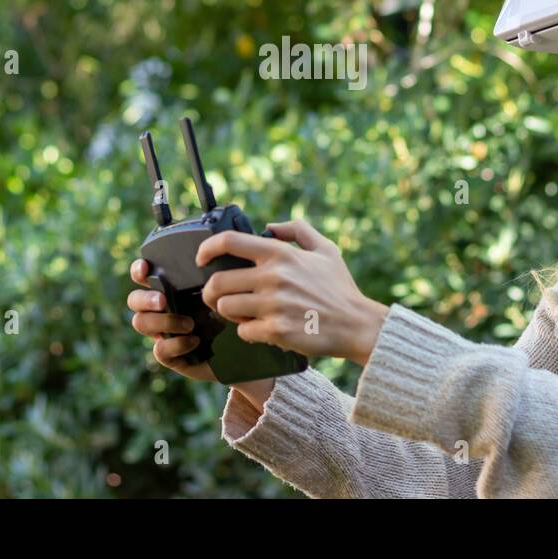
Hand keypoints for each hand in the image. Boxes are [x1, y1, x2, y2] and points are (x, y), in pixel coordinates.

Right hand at [127, 258, 216, 381]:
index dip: (138, 270)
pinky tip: (195, 341)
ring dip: (164, 321)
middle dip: (145, 299)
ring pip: (140, 323)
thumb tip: (207, 260)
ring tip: (190, 324)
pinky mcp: (169, 355)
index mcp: (168, 289)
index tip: (146, 268)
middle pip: (133, 300)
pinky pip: (159, 350)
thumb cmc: (228, 312)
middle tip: (163, 301)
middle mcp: (159, 310)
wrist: (239, 348)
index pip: (142, 275)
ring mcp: (161, 332)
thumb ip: (208, 277)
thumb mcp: (219, 291)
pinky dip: (176, 344)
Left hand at [195, 219, 389, 364]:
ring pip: (225, 308)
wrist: (357, 325)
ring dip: (230, 313)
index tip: (201, 258)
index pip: (229, 242)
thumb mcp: (326, 249)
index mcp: (280, 254)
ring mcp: (273, 305)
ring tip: (244, 314)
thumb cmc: (340, 288)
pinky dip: (248, 332)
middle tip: (219, 297)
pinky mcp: (276, 331)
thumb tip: (270, 226)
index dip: (206, 248)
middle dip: (212, 292)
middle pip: (217, 283)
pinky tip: (261, 330)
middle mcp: (273, 277)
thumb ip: (297, 230)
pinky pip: (243, 331)